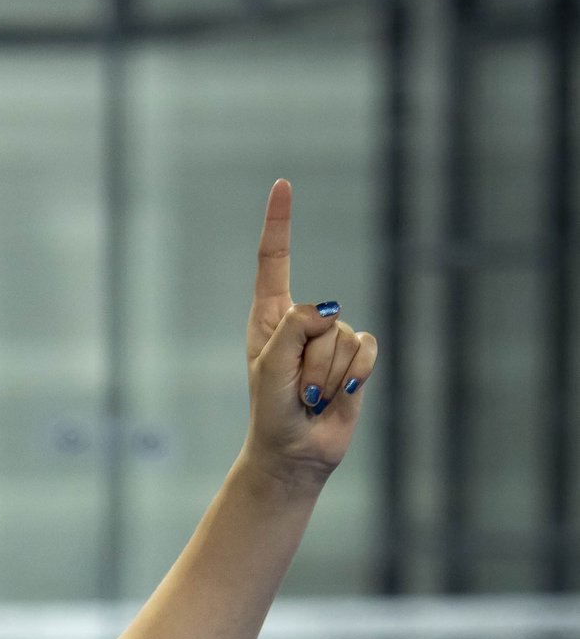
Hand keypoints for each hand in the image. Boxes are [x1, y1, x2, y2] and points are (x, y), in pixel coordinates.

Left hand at [241, 181, 377, 491]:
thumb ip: (294, 330)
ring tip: (311, 396)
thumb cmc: (272, 413)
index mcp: (271, 316)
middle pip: (321, 315)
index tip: (283, 183)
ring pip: (345, 337)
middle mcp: (303, 321)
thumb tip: (330, 308)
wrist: (295, 455)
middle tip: (295, 389)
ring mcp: (332, 337)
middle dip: (309, 359)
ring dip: (328, 376)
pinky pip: (367, 350)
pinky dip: (354, 376)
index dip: (280, 222)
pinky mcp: (357, 357)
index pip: (274, 260)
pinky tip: (339, 394)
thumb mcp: (271, 370)